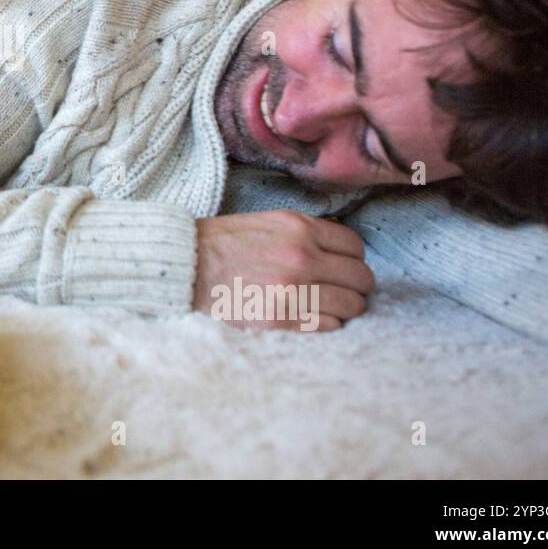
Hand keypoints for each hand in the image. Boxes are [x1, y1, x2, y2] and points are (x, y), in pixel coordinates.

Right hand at [193, 211, 374, 330]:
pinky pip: (329, 325)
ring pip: (351, 305)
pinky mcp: (282, 317)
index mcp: (299, 227)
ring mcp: (294, 289)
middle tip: (340, 291)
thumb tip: (337, 253)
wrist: (185, 266)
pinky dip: (326, 323)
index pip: (355, 247)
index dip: (352, 260)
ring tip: (326, 307)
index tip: (342, 268)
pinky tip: (311, 317)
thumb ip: (305, 234)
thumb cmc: (222, 244)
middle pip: (361, 278)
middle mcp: (302, 256)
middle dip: (355, 286)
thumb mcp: (268, 222)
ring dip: (344, 308)